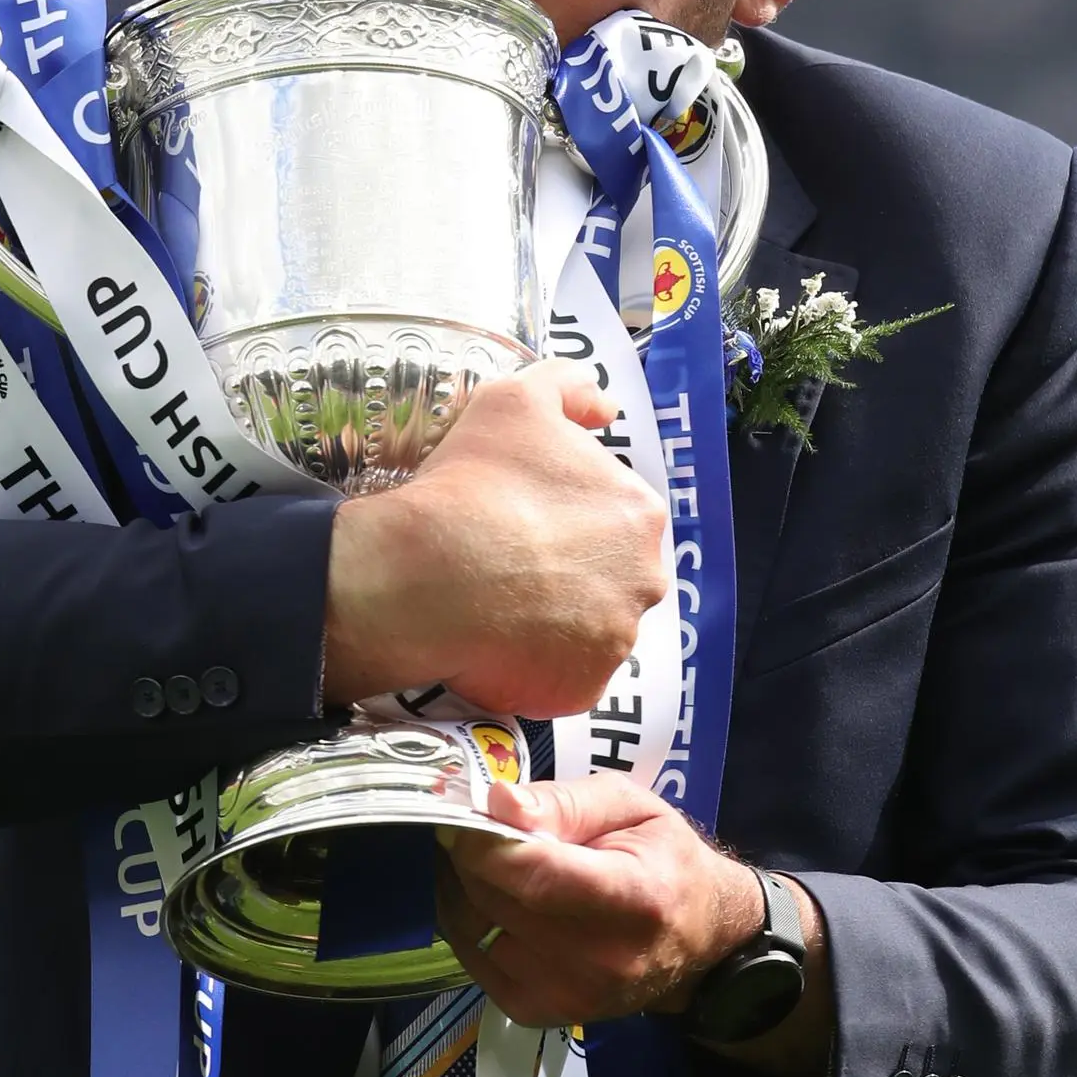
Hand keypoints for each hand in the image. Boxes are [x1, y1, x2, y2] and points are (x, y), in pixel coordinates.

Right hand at [322, 360, 666, 714]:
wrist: (431, 572)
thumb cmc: (475, 482)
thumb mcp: (516, 398)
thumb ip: (568, 387)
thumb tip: (606, 408)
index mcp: (639, 511)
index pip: (611, 513)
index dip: (562, 513)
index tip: (519, 515)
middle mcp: (645, 579)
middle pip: (609, 573)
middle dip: (569, 568)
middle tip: (507, 562)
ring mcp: (617, 640)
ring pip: (588, 627)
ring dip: (554, 619)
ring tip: (495, 605)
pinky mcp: (583, 689)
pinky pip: (564, 677)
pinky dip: (537, 666)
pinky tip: (496, 644)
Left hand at [435, 773, 763, 1027]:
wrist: (700, 938)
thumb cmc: (666, 859)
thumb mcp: (631, 805)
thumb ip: (566, 800)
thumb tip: (499, 802)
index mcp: (633, 897)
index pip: (536, 876)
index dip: (485, 843)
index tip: (466, 814)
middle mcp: (602, 959)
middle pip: (499, 900)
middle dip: (471, 856)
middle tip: (473, 827)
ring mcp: (570, 995)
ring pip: (478, 928)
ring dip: (465, 887)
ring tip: (481, 859)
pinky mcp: (543, 1013)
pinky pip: (475, 960)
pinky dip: (468, 923)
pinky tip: (486, 897)